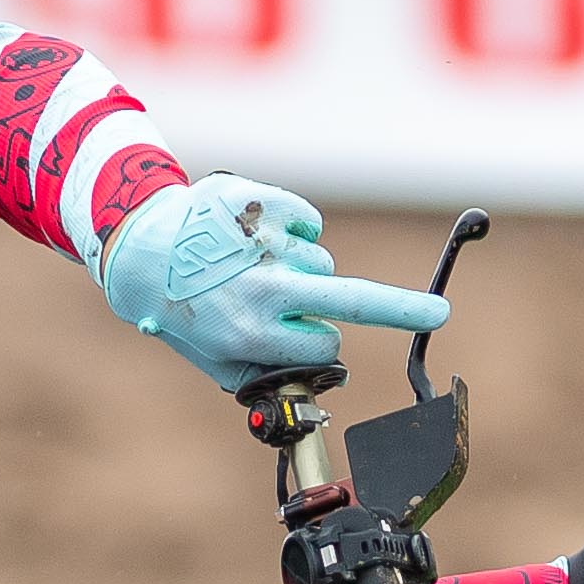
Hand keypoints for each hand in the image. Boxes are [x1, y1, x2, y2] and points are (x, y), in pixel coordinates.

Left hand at [96, 176, 447, 394]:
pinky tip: (260, 240)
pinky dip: (297, 230)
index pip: (326, 344)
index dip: (318, 343)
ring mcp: (263, 242)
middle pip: (352, 300)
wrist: (143, 252)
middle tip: (439, 312)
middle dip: (403, 310)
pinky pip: (310, 221)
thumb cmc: (189, 314)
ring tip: (255, 269)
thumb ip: (270, 376)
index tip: (313, 340)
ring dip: (304, 269)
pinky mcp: (261, 203)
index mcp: (253, 334)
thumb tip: (321, 381)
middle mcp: (262, 288)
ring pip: (322, 262)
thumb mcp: (220, 362)